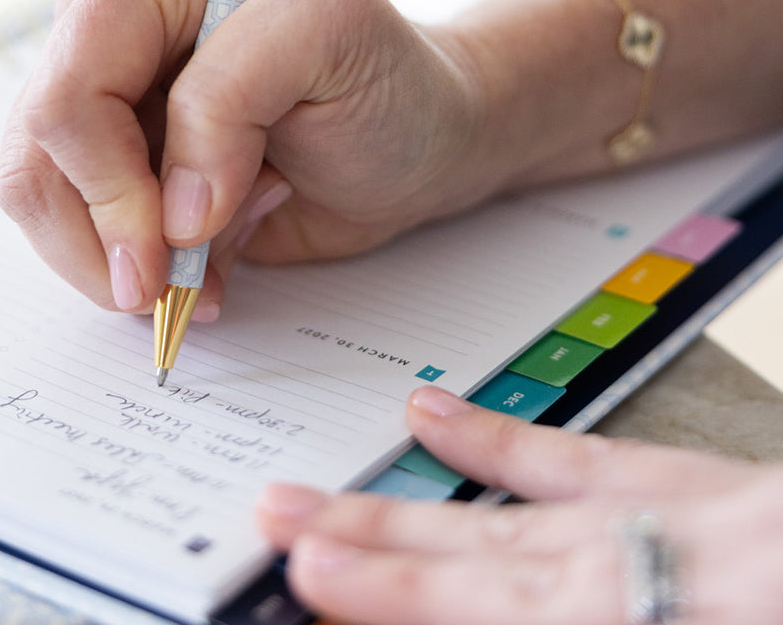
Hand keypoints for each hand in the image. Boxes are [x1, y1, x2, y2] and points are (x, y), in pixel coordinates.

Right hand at [0, 0, 488, 318]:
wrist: (411, 142)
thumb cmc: (387, 76)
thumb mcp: (334, 34)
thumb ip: (233, 93)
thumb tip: (170, 207)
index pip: (75, 77)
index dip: (106, 174)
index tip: (168, 241)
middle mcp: (111, 19)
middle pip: (40, 141)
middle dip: (105, 229)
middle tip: (170, 282)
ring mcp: (106, 93)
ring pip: (41, 192)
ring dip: (120, 254)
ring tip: (210, 259)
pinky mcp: (115, 157)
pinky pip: (76, 227)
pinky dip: (134, 267)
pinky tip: (206, 265)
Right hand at [257, 386, 782, 624]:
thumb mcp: (746, 607)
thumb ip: (635, 609)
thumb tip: (527, 588)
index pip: (521, 619)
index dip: (412, 614)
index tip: (321, 591)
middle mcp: (677, 589)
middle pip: (503, 585)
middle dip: (380, 568)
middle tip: (286, 542)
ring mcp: (693, 535)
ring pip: (529, 536)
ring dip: (415, 523)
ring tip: (322, 504)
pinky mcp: (713, 491)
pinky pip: (596, 463)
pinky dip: (504, 445)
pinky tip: (428, 419)